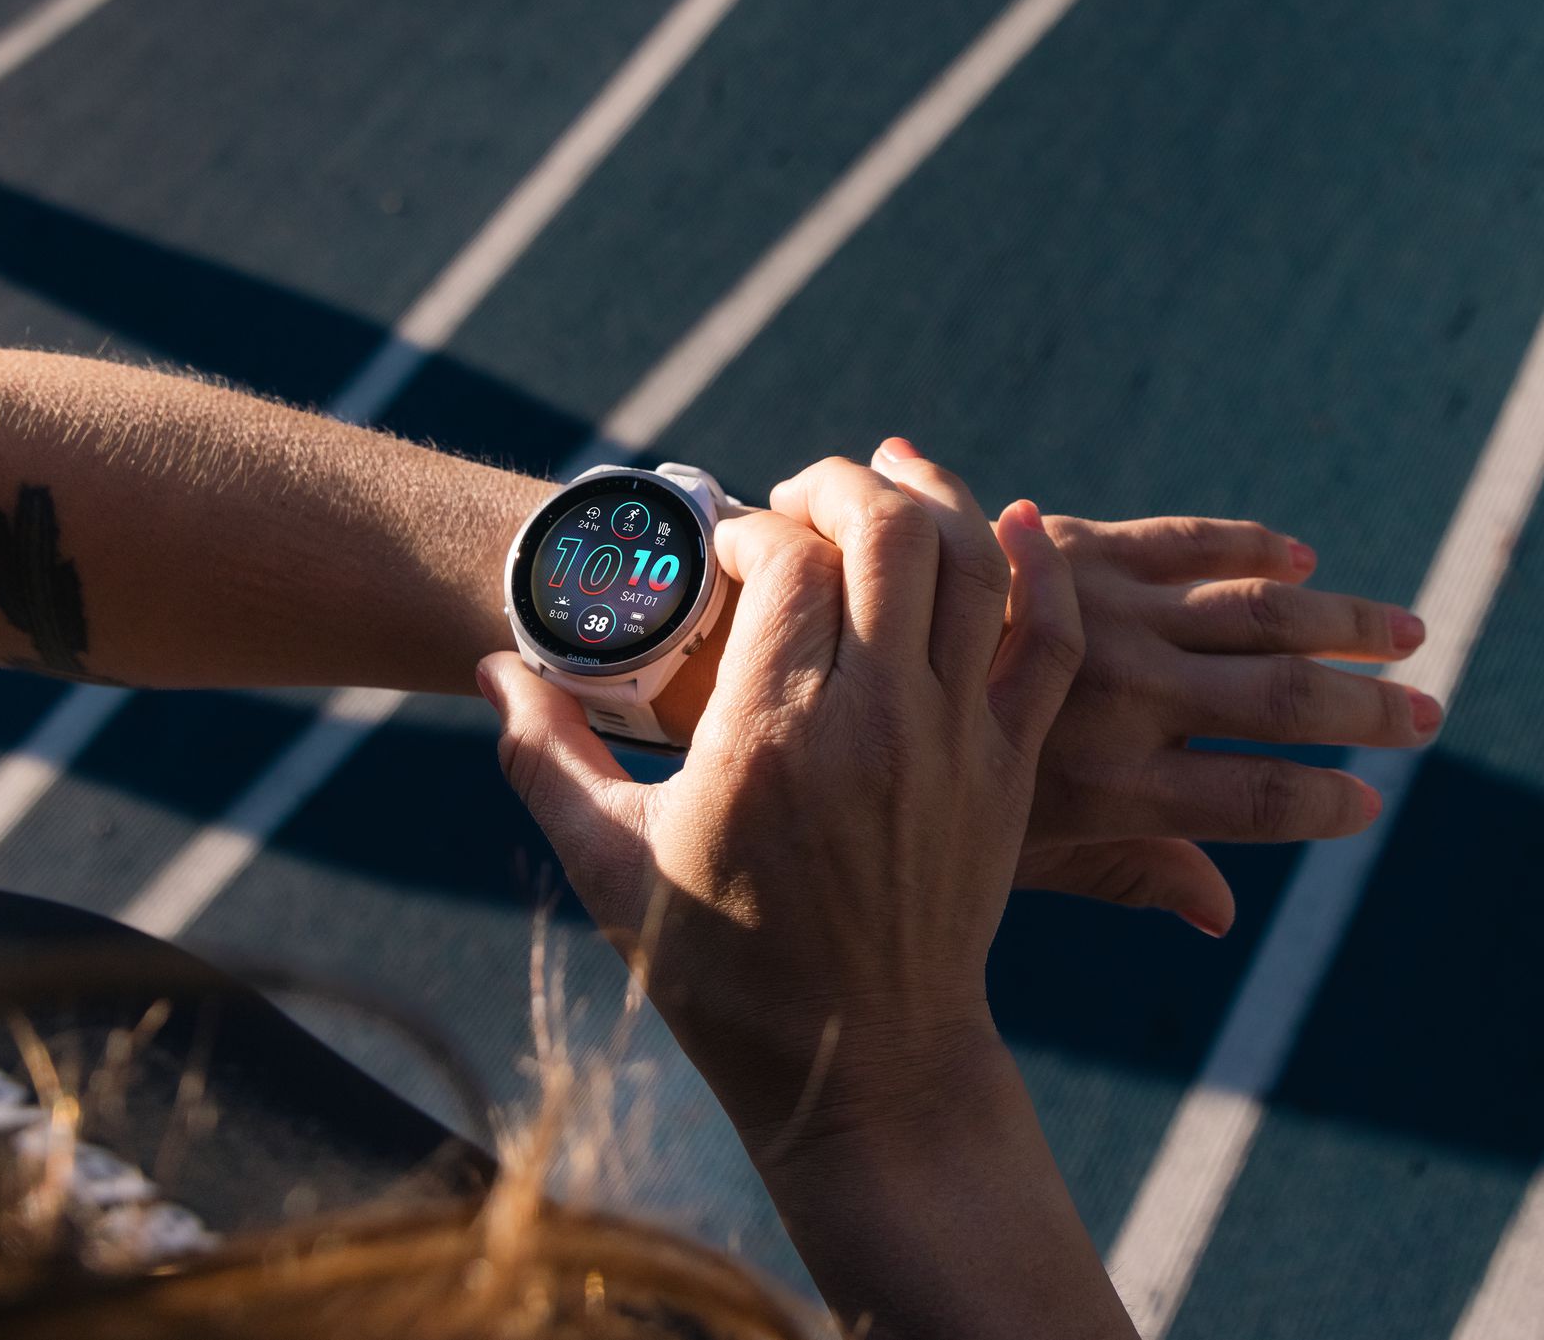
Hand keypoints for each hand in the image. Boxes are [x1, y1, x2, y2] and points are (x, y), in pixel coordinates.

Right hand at [477, 457, 1078, 1138]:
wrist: (862, 1068)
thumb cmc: (722, 970)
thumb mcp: (609, 865)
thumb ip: (544, 755)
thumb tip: (493, 666)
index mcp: (769, 737)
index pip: (785, 559)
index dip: (749, 529)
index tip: (721, 561)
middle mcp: (874, 722)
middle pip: (888, 531)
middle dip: (840, 484)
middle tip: (796, 500)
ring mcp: (955, 742)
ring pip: (975, 564)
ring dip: (934, 499)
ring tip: (889, 475)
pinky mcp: (1009, 769)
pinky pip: (1049, 642)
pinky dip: (1041, 569)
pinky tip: (1018, 523)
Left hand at [845, 439, 1436, 938]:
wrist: (817, 663)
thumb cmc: (902, 789)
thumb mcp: (1014, 851)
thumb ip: (1125, 873)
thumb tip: (1221, 919)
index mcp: (1107, 790)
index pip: (1252, 804)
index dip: (1321, 804)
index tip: (1374, 803)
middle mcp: (1119, 701)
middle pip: (1279, 702)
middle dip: (1364, 709)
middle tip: (1430, 714)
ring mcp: (1105, 617)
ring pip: (1256, 613)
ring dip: (1344, 621)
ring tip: (1412, 632)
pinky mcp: (1079, 549)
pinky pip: (1184, 541)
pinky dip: (1248, 543)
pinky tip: (1300, 552)